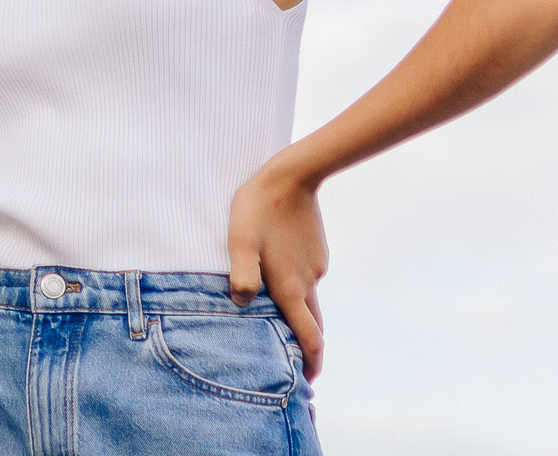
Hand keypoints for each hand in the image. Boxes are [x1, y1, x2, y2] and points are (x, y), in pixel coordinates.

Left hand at [226, 159, 328, 378]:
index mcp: (291, 287)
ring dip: (299, 312)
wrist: (292, 175)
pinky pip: (308, 275)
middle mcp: (309, 282)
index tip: (308, 381)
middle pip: (314, 325)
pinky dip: (298, 284)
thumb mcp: (240, 241)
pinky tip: (279, 270)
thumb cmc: (258, 208)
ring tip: (277, 314)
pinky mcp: (318, 251)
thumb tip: (243, 304)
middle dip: (308, 347)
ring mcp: (316, 266)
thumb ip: (242, 275)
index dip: (310, 362)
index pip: (308, 337)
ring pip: (309, 297)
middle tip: (297, 362)